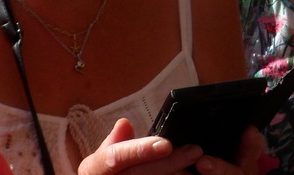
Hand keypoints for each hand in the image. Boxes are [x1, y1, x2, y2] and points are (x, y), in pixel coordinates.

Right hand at [79, 121, 266, 174]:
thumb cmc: (107, 171)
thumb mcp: (105, 155)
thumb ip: (117, 141)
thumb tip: (124, 124)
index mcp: (93, 169)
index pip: (115, 158)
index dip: (140, 150)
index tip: (165, 143)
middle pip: (139, 174)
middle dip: (169, 162)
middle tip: (194, 150)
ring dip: (177, 174)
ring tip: (199, 163)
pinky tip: (191, 174)